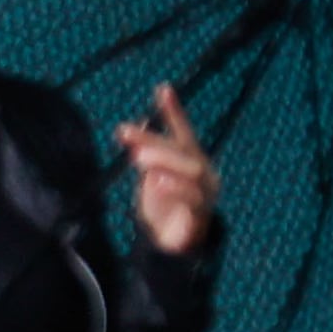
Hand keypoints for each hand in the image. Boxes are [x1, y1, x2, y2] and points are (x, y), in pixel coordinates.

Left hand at [119, 82, 216, 254]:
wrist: (171, 243)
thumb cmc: (163, 204)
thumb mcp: (149, 175)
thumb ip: (144, 153)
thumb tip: (135, 126)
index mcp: (190, 159)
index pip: (183, 131)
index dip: (173, 111)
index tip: (162, 88)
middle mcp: (202, 172)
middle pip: (183, 150)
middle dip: (154, 140)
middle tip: (126, 134)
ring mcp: (205, 193)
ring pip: (192, 170)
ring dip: (164, 161)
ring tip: (138, 159)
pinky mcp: (200, 215)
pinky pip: (193, 199)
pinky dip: (175, 189)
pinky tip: (156, 183)